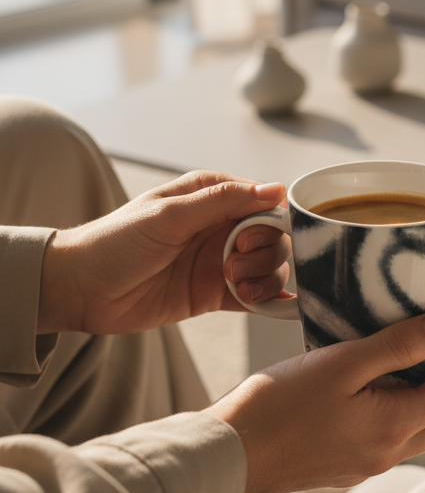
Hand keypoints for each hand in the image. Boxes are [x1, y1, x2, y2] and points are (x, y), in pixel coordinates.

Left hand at [37, 172, 292, 335]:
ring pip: (268, 266)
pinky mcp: (214, 294)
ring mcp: (219, 261)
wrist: (81, 289)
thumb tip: (275, 189)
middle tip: (232, 265)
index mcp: (211, 195)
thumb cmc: (115, 242)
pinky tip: (270, 304)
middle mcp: (220, 226)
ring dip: (264, 277)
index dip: (268, 221)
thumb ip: (223, 201)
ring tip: (236, 285)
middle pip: (272, 236)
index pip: (264, 201)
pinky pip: (256, 296)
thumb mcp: (170, 215)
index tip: (246, 239)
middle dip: (265, 252)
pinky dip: (269, 300)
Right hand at [205, 314, 424, 492]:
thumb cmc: (276, 406)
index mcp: (394, 428)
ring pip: (422, 429)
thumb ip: (397, 346)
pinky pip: (392, 434)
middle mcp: (388, 453)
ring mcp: (366, 463)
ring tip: (417, 352)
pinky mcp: (345, 464)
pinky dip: (402, 405)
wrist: (227, 455)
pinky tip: (377, 378)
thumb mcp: (341, 363)